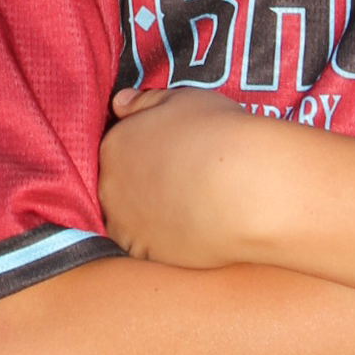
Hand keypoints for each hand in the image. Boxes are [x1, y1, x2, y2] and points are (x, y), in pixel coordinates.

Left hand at [99, 85, 277, 265]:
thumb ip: (144, 102)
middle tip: (178, 181)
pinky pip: (148, 248)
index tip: (167, 155)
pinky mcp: (147, 255)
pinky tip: (188, 230)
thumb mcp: (181, 99)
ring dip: (148, 214)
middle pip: (119, 184)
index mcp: (114, 145)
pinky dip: (164, 240)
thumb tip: (119, 103)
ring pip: (129, 219)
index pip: (119, 147)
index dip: (144, 150)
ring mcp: (126, 224)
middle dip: (142, 183)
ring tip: (184, 208)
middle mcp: (110, 186)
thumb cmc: (216, 134)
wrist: (243, 188)